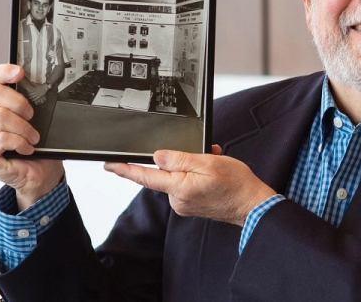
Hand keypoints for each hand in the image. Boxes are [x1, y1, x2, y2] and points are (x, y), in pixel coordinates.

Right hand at [0, 64, 64, 209]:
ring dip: (23, 127)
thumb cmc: (39, 145)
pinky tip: (27, 148)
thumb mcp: (41, 120)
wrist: (40, 173)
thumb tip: (45, 86)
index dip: (3, 72)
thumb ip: (35, 103)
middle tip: (33, 116)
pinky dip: (19, 142)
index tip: (20, 73)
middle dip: (20, 103)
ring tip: (33, 137)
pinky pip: (1, 139)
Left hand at [104, 146, 276, 225]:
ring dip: (192, 166)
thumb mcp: (209, 162)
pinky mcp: (191, 206)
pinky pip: (185, 185)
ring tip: (214, 162)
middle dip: (181, 159)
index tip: (109, 164)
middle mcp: (178, 199)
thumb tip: (158, 156)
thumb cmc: (236, 184)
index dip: (125, 169)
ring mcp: (184, 204)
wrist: (252, 206)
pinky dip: (196, 175)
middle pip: (166, 173)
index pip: (145, 176)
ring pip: (178, 177)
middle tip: (206, 153)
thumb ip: (180, 159)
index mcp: (179, 187)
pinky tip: (212, 172)